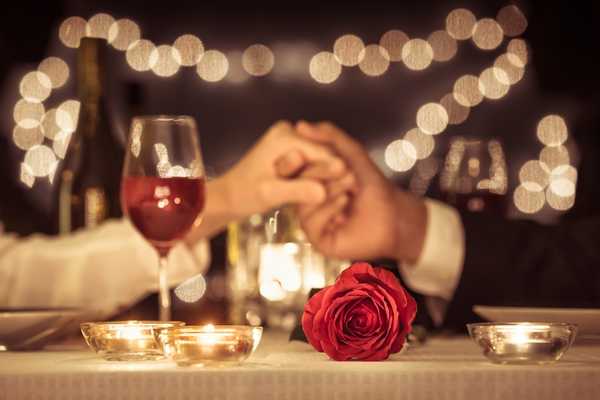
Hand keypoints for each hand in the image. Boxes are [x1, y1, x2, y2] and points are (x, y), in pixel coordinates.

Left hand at [187, 120, 347, 239]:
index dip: (337, 171)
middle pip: (324, 154)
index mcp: (284, 136)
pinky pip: (314, 163)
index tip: (354, 187)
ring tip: (343, 195)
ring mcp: (291, 139)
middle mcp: (289, 131)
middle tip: (351, 194)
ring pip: (322, 159)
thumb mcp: (270, 194)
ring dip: (328, 178)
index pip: (322, 152)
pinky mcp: (293, 150)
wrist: (229, 196)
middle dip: (333, 174)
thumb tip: (324, 193)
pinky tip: (329, 194)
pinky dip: (319, 178)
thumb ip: (297, 191)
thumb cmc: (244, 195)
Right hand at [294, 121, 426, 262]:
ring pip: (304, 201)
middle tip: (347, 170)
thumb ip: (329, 137)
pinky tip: (345, 202)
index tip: (332, 156)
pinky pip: (311, 222)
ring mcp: (311, 221)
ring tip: (352, 186)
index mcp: (310, 182)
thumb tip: (300, 125)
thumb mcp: (351, 154)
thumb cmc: (373, 186)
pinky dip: (329, 208)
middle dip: (323, 172)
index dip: (308, 158)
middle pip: (297, 183)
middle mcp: (306, 201)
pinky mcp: (318, 239)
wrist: (394, 214)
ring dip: (330, 188)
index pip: (294, 167)